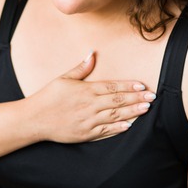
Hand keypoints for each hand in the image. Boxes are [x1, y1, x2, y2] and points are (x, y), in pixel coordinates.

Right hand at [26, 51, 155, 142]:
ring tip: (146, 108)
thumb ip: (81, 68)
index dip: (128, 86)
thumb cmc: (48, 97)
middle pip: (118, 101)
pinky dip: (118, 128)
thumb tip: (92, 53)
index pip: (112, 87)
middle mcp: (89, 105)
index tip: (142, 85)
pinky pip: (105, 131)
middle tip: (152, 96)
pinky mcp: (85, 134)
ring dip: (132, 112)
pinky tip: (129, 125)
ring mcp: (88, 121)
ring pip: (115, 116)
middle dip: (137, 98)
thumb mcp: (63, 78)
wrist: (34, 119)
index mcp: (85, 90)